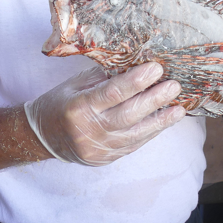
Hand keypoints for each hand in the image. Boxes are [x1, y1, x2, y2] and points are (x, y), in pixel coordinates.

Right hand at [24, 62, 185, 165]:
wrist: (44, 138)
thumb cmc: (61, 102)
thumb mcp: (76, 84)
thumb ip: (104, 77)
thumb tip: (137, 63)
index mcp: (78, 107)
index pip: (112, 93)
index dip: (136, 81)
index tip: (156, 68)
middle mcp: (89, 130)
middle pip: (128, 115)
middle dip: (154, 100)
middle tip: (174, 86)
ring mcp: (98, 148)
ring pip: (135, 135)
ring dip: (160, 121)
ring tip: (179, 108)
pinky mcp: (106, 159)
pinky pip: (134, 145)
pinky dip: (152, 132)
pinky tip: (166, 121)